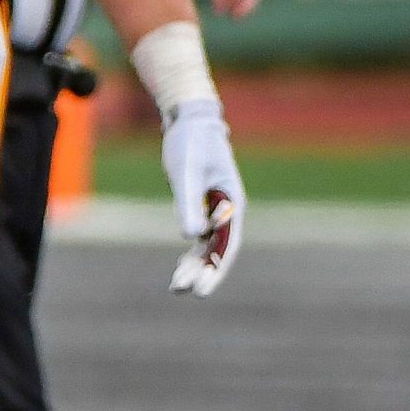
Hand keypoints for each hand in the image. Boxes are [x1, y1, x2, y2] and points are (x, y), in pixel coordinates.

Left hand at [162, 97, 243, 296]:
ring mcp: (216, 209)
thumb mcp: (187, 171)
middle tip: (182, 291)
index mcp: (232, 204)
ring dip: (195, 265)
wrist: (190, 119)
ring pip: (208, 245)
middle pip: (217, 249)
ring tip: (177, 286)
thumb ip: (189, 202)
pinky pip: (201, 235)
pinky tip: (182, 266)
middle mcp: (228, 211)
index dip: (215, 269)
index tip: (201, 289)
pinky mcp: (202, 204)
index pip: (225, 246)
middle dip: (202, 272)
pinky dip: (192, 251)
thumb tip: (191, 237)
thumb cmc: (191, 142)